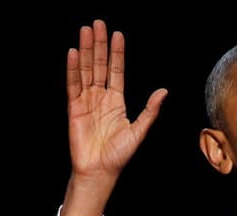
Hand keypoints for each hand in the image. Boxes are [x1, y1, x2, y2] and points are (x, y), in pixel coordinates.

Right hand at [62, 20, 167, 215]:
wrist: (100, 171)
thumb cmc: (119, 155)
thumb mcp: (139, 131)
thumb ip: (150, 111)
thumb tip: (163, 92)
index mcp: (116, 101)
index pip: (116, 71)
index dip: (116, 53)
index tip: (117, 34)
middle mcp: (101, 98)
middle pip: (99, 65)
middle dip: (99, 44)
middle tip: (98, 23)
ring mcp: (86, 101)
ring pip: (86, 70)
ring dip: (85, 51)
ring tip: (85, 31)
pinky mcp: (75, 109)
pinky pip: (73, 85)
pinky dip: (73, 69)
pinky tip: (73, 53)